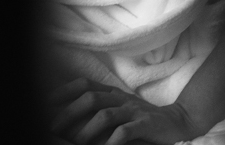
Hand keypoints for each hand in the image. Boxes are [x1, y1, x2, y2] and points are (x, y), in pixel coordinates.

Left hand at [50, 78, 197, 144]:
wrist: (178, 123)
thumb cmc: (142, 121)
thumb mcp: (119, 113)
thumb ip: (97, 115)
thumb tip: (67, 126)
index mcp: (113, 93)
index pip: (85, 84)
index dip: (64, 91)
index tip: (47, 102)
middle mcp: (121, 98)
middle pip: (91, 98)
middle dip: (69, 113)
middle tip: (54, 128)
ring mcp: (134, 110)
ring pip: (105, 115)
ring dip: (87, 131)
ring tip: (76, 144)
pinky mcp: (146, 124)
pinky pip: (125, 132)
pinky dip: (111, 142)